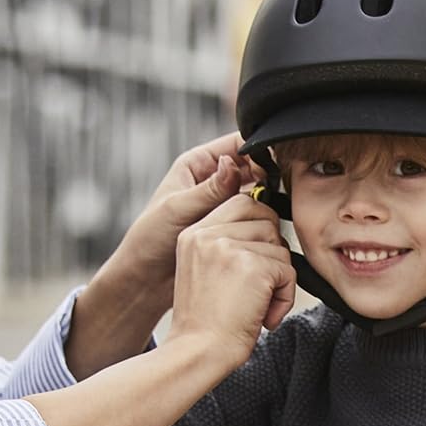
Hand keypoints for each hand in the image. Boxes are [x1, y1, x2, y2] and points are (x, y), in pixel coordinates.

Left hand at [113, 133, 262, 291]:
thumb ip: (208, 189)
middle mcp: (212, 181)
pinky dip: (262, 221)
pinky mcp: (228, 227)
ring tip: (275, 211)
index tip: (273, 166)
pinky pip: (252, 218)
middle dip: (268, 177)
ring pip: (256, 194)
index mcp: (196, 164)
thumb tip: (231, 165)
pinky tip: (269, 228)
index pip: (236, 145)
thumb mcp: (177, 209)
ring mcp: (222, 204)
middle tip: (280, 191)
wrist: (145, 280)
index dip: (258, 150)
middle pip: (252, 168)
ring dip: (267, 201)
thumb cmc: (148, 240)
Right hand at [167, 191, 296, 373]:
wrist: (197, 352)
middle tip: (259, 284)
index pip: (242, 202)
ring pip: (280, 247)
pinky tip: (264, 316)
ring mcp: (229, 247)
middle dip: (272, 250)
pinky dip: (284, 298)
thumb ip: (226, 245)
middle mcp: (208, 234)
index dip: (261, 227)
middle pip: (265, 218)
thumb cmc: (205, 323)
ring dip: (278, 279)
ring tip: (257, 305)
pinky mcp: (252, 266)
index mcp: (194, 233)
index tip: (257, 259)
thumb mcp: (204, 271)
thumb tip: (268, 228)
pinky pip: (288, 272)